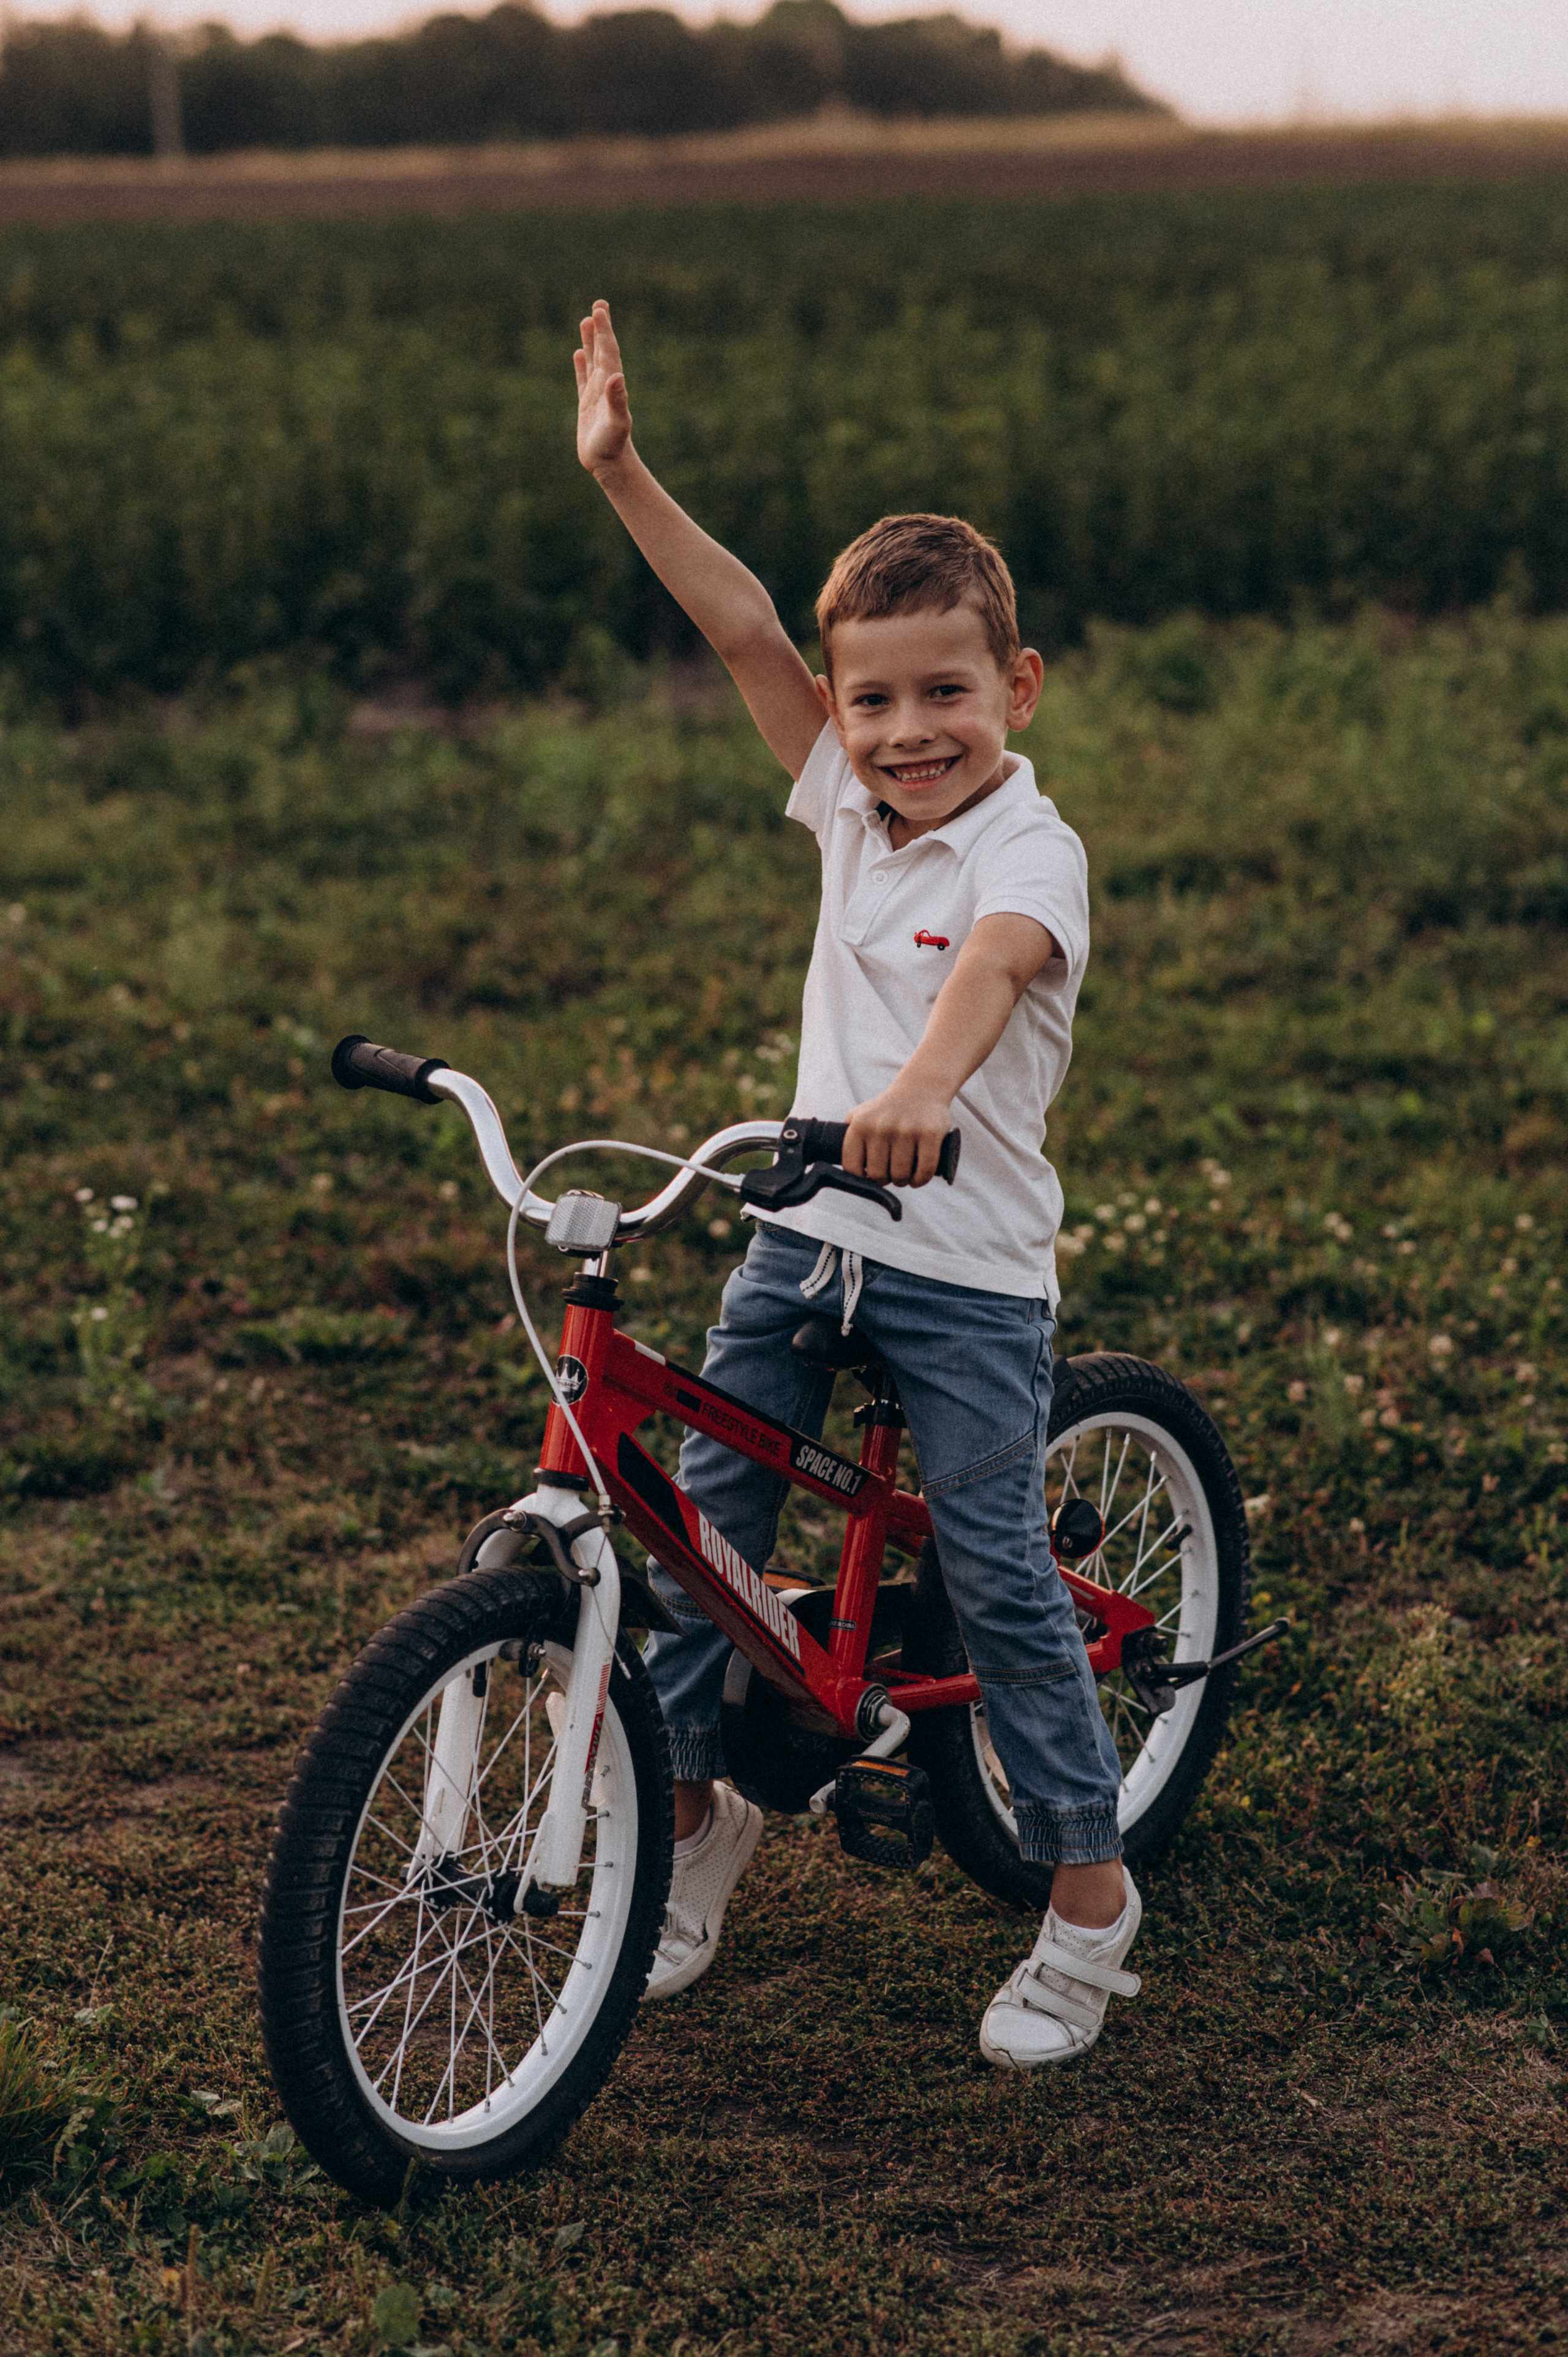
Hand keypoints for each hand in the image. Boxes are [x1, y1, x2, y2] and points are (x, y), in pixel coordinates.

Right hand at [574, 299, 632, 475]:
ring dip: (591, 341)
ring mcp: (596, 394)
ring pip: (593, 361)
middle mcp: (606, 386)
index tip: (600, 310)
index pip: (608, 352)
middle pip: (603, 351)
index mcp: (612, 385)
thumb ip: (617, 400)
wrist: (610, 465)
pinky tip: (580, 352)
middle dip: (601, 328)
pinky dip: (582, 364)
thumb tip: (617, 377)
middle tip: (599, 304)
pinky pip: (583, 379)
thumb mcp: (616, 423)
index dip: (604, 332)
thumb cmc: (613, 446)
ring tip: (587, 320)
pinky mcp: (587, 405)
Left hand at [843, 1081, 953, 1187]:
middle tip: (891, 1174)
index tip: (869, 1176)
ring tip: (905, 1175)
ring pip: (901, 1175)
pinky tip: (918, 1177)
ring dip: (903, 1181)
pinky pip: (924, 1170)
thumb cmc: (888, 1108)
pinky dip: (921, 1180)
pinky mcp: (929, 1133)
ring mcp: (906, 1130)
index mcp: (860, 1124)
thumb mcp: (861, 1114)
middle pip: (878, 1175)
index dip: (861, 1178)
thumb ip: (846, 1136)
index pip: (852, 1167)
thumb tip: (835, 1164)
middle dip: (885, 1180)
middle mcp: (880, 1127)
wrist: (922, 1088)